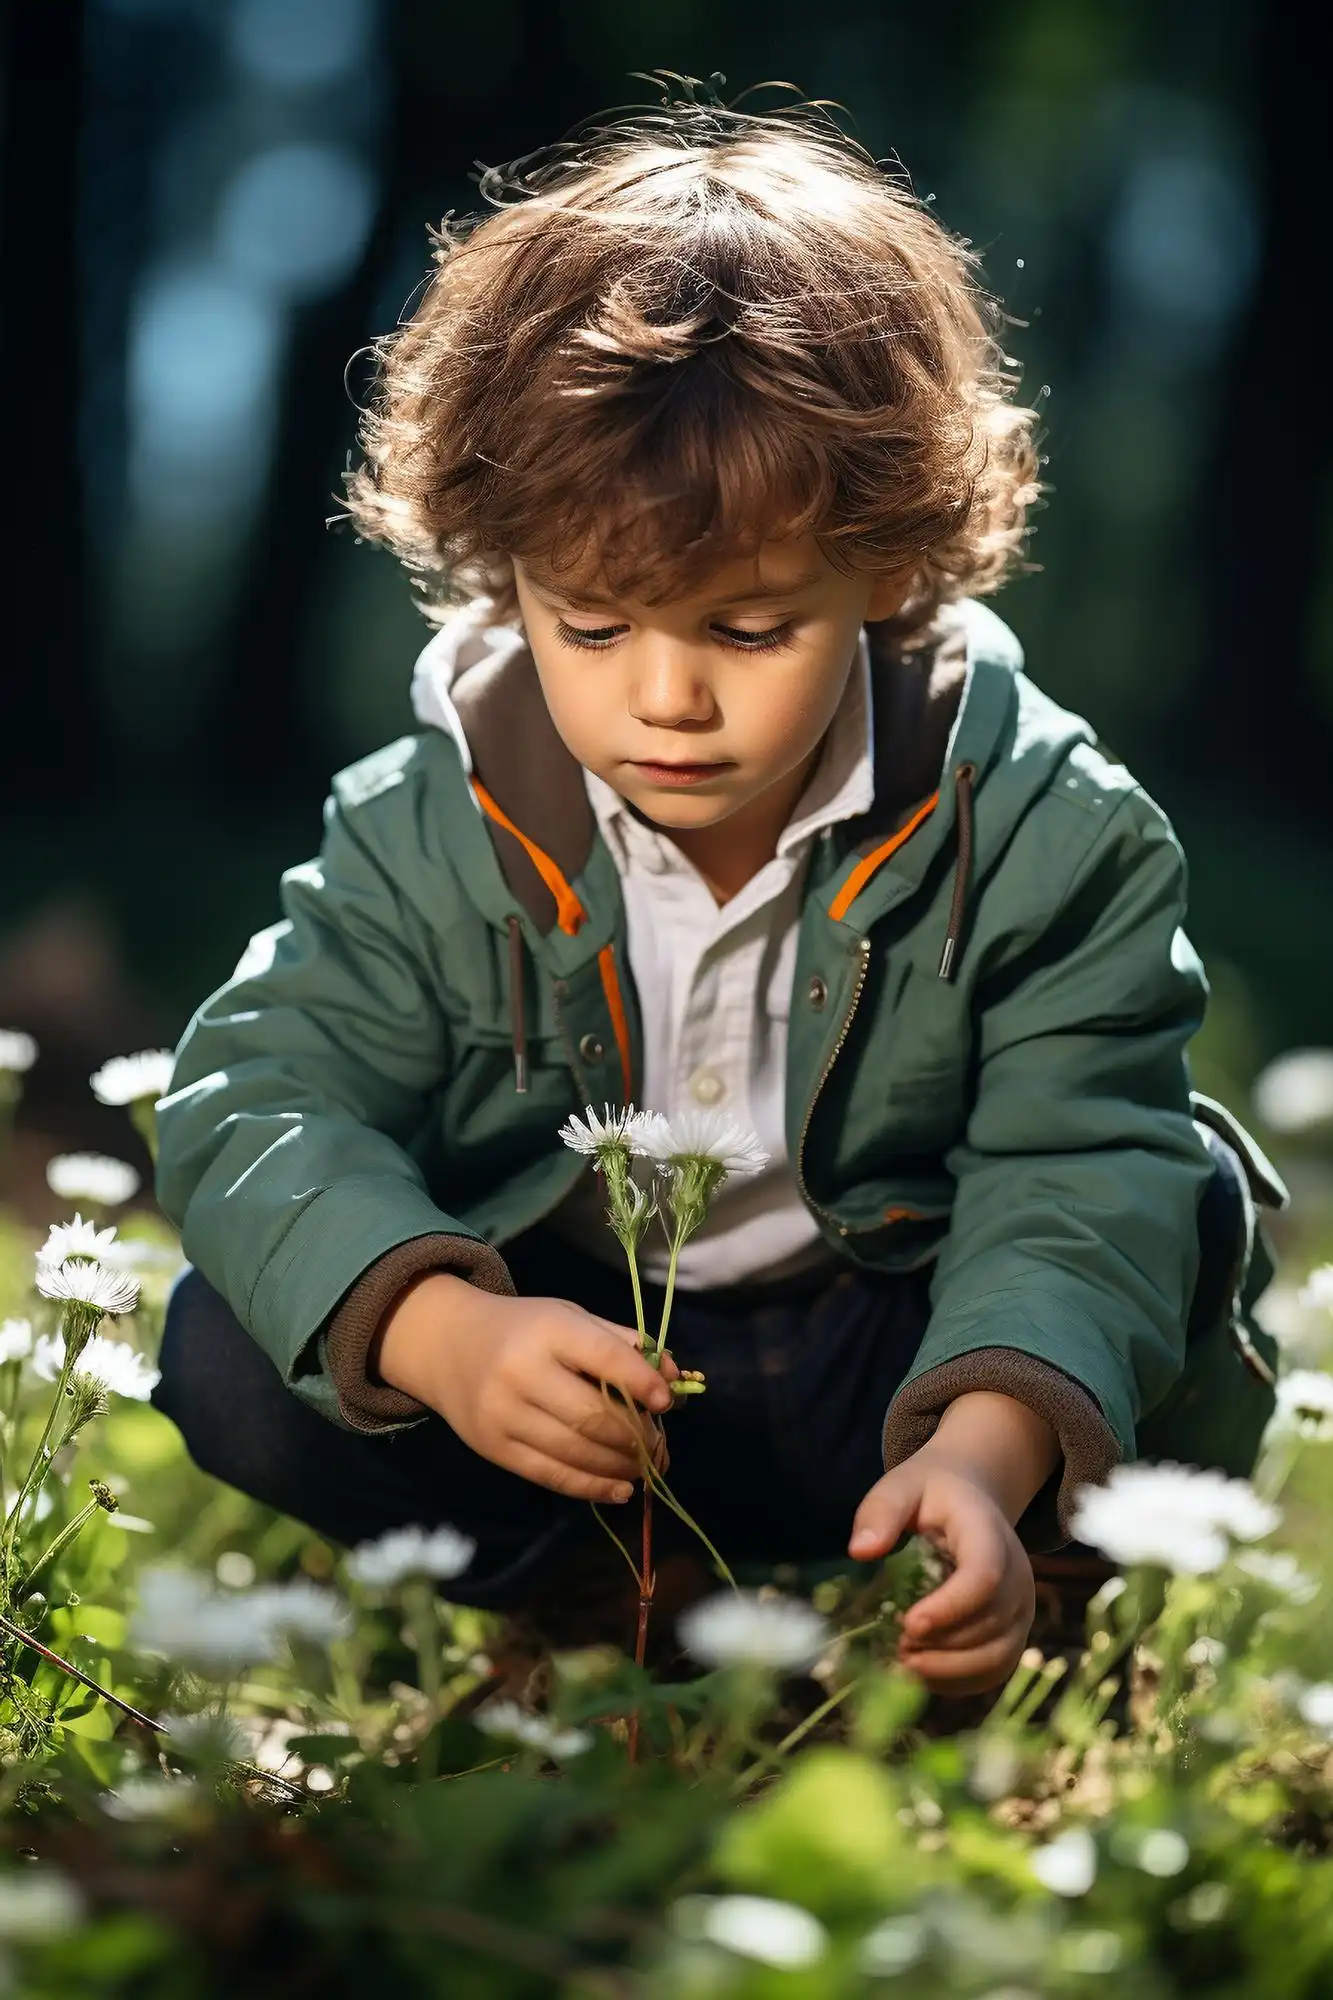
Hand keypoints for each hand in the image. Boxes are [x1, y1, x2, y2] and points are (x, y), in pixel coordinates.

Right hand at [373, 1272, 677, 1503]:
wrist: (447, 1345)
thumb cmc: (524, 1330)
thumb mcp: (570, 1319)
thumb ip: (622, 1345)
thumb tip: (675, 1379)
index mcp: (549, 1330)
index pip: (604, 1359)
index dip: (642, 1383)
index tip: (668, 1402)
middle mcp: (522, 1372)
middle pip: (593, 1416)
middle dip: (637, 1437)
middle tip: (661, 1447)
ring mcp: (504, 1414)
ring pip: (576, 1451)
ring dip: (621, 1466)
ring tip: (646, 1467)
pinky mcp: (494, 1448)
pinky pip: (551, 1475)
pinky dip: (592, 1487)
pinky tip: (620, 1488)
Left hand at [849, 1450, 1035, 1695]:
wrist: (972, 1499)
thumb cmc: (932, 1495)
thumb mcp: (902, 1486)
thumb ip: (881, 1512)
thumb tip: (860, 1551)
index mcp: (988, 1533)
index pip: (984, 1577)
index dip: (949, 1608)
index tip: (907, 1624)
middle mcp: (1017, 1575)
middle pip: (990, 1625)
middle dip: (941, 1647)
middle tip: (896, 1648)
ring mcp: (1020, 1608)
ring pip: (997, 1657)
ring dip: (949, 1670)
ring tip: (906, 1663)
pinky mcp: (1013, 1634)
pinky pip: (994, 1671)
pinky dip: (959, 1682)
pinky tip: (922, 1674)